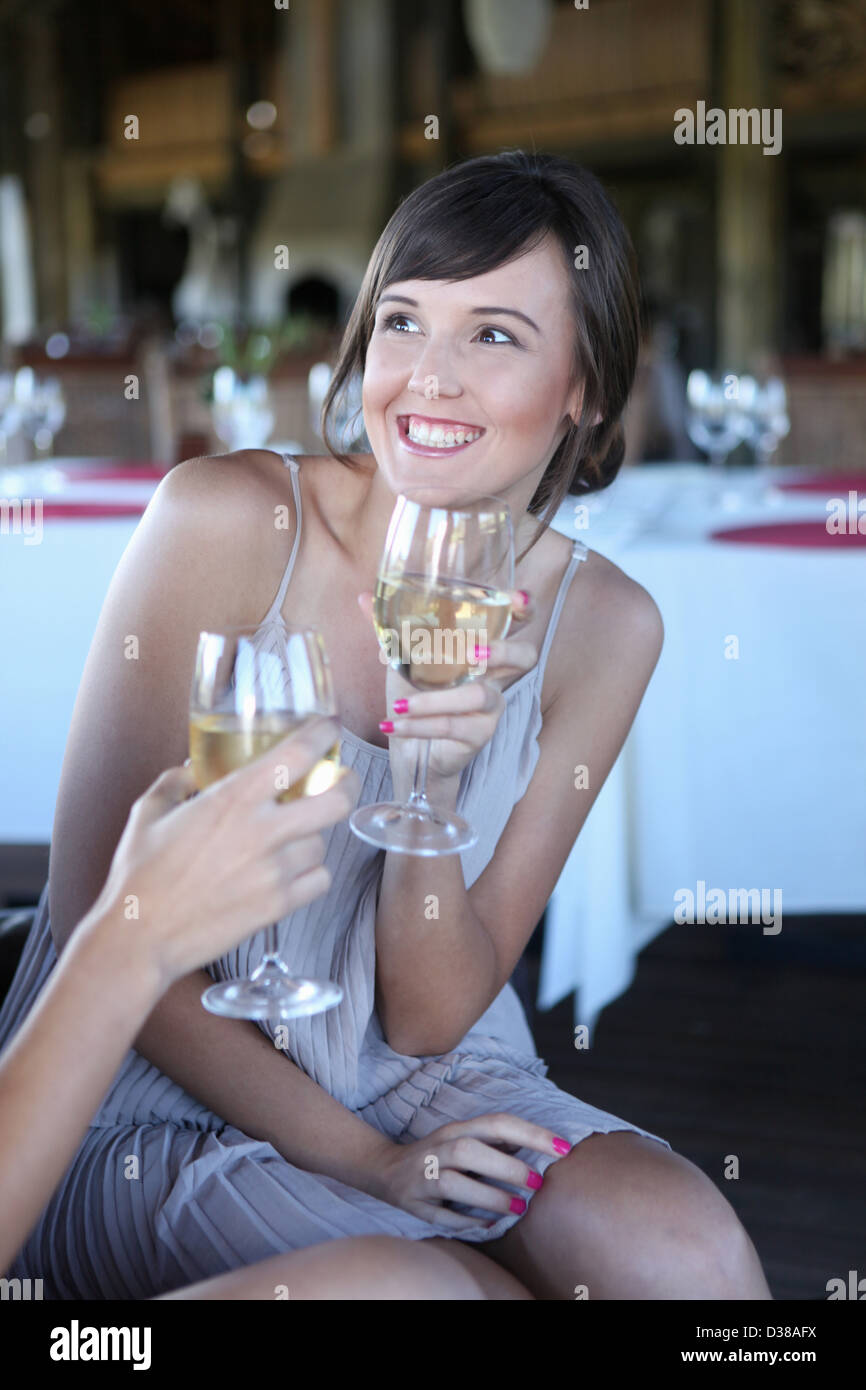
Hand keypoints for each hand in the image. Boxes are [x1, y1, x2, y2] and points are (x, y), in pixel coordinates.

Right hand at [87, 716, 360, 990]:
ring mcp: (275, 871)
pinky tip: (291, 871)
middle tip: (341, 780)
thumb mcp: (149, 812)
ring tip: (290, 838)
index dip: (322, 734)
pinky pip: (319, 881)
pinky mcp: (279, 906)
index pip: (298, 754)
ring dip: (312, 836)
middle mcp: (263, 831)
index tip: (329, 728)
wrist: (140, 936)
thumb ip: (177, 781)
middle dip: (347, 784)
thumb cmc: (140, 874)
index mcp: (234, 798)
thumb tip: (193, 768)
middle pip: (337, 800)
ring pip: (323, 843)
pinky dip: (312, 874)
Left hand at [358, 588, 536, 786]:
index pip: (516, 624)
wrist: (411, 750)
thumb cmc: (415, 699)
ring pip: (478, 695)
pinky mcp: (480, 734)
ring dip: (433, 701)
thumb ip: (389, 632)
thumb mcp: (401, 662)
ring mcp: (491, 707)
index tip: (516, 598)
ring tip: (399, 706)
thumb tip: (364, 598)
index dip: (524, 609)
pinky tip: (393, 725)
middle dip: (506, 649)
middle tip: (474, 651)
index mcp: (480, 651)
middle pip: (526, 657)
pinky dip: (419, 725)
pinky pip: (454, 726)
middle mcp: (493, 676)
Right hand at [369, 1112, 569, 1229]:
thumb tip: (539, 1144)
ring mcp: (423, 1176)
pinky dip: (465, 1220)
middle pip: (469, 1151)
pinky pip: (441, 1215)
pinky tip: (490, 1224)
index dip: (530, 1134)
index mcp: (457, 1130)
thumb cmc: (440, 1154)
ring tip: (518, 1207)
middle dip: (506, 1166)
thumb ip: (497, 1142)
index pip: (496, 1123)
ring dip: (488, 1195)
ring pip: (452, 1183)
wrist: (386, 1169)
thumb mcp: (466, 1139)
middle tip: (537, 1182)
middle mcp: (438, 1148)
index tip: (563, 1147)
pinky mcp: (415, 1204)